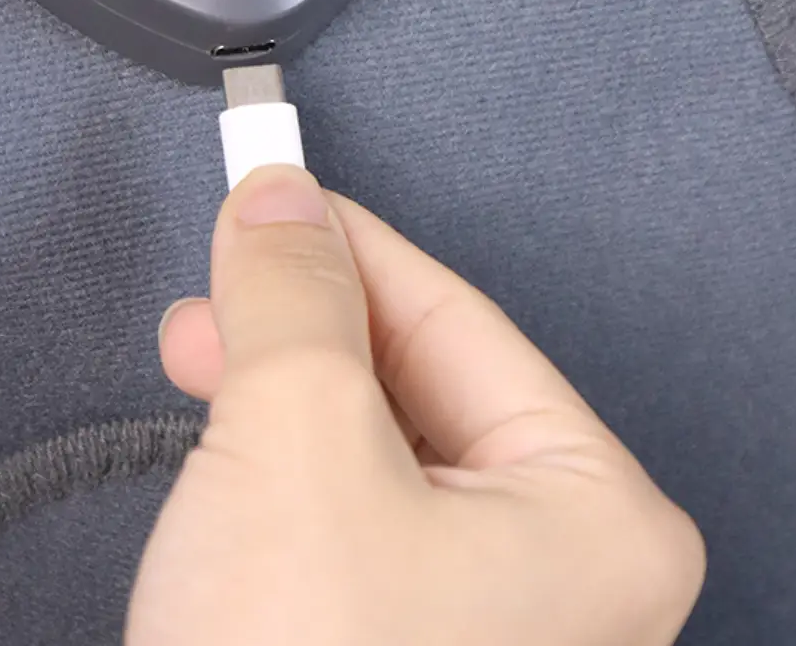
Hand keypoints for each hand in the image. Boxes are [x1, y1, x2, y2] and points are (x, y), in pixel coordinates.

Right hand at [127, 166, 705, 645]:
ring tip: (204, 343)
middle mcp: (556, 564)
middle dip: (305, 314)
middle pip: (414, 372)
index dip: (349, 242)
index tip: (277, 193)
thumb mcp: (295, 435)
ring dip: (281, 377)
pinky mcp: (396, 632)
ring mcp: (478, 610)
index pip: (456, 315)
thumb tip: (280, 199)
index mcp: (591, 511)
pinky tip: (229, 433)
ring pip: (370, 434)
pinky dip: (278, 451)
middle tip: (232, 268)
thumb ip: (294, 296)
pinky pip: (343, 500)